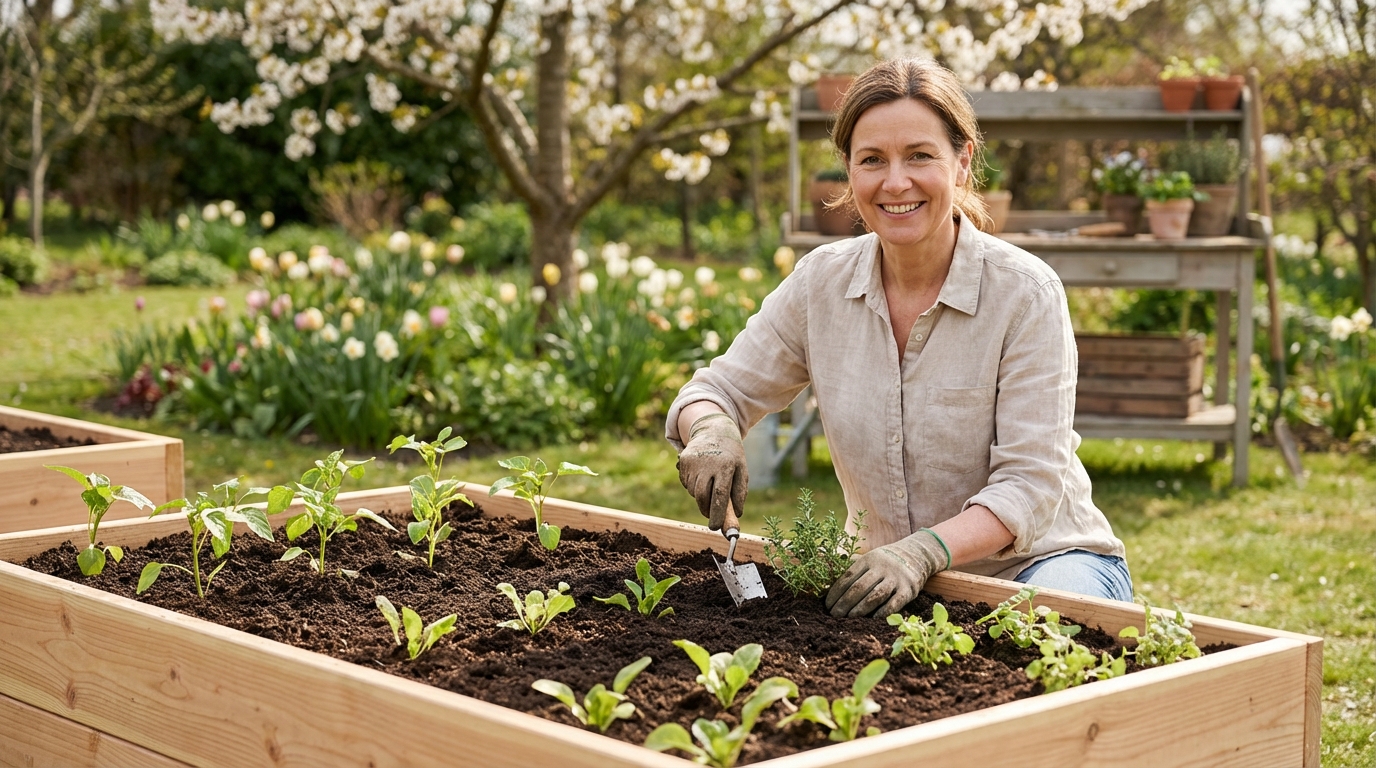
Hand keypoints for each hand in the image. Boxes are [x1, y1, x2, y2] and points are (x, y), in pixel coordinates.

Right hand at [676, 413, 747, 529]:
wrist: (714, 429)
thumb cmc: (731, 455)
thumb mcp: (741, 469)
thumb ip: (740, 492)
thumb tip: (737, 514)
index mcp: (726, 465)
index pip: (719, 495)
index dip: (716, 514)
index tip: (715, 528)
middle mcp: (707, 462)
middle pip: (701, 495)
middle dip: (706, 509)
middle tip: (712, 516)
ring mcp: (693, 461)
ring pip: (693, 491)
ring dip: (701, 497)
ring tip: (710, 484)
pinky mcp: (683, 460)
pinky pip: (686, 483)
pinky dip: (693, 486)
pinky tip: (702, 476)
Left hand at [825, 529, 948, 617]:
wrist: (917, 555)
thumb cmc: (886, 562)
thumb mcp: (870, 559)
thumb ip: (853, 570)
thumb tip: (828, 586)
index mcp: (869, 559)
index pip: (848, 577)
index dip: (836, 592)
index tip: (827, 605)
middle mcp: (882, 567)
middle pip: (859, 587)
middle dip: (844, 603)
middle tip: (834, 616)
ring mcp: (896, 578)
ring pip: (875, 595)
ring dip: (860, 609)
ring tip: (848, 618)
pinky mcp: (908, 590)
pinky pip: (893, 604)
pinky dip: (881, 613)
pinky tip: (871, 620)